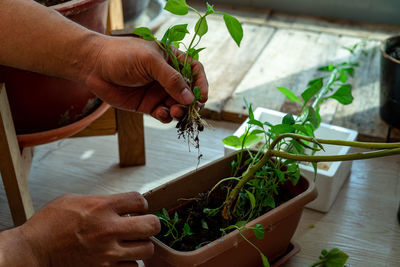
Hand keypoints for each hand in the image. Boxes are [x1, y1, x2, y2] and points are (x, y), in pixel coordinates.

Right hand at [1, 192, 159, 266]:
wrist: (34, 250)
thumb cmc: (50, 224)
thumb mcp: (75, 200)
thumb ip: (101, 200)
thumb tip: (120, 203)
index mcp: (102, 207)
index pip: (139, 200)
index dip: (142, 204)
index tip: (137, 208)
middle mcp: (108, 229)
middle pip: (151, 226)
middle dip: (151, 224)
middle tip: (144, 226)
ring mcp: (107, 252)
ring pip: (146, 250)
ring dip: (141, 245)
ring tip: (132, 243)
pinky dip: (129, 263)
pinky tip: (121, 257)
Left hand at [83, 36, 207, 122]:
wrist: (94, 67)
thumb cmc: (121, 55)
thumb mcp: (150, 62)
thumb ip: (171, 80)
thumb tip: (190, 98)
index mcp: (171, 59)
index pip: (194, 70)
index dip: (201, 83)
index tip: (202, 96)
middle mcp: (167, 76)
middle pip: (188, 92)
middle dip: (191, 102)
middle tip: (189, 109)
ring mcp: (158, 91)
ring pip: (177, 105)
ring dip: (180, 111)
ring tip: (175, 112)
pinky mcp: (148, 105)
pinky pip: (163, 114)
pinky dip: (166, 117)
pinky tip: (161, 114)